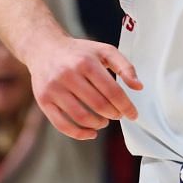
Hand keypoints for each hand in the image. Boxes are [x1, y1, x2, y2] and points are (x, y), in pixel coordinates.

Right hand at [26, 35, 143, 139]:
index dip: (126, 106)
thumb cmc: (80, 52)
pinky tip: (91, 133)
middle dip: (114, 114)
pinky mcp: (43, 100)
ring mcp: (53, 89)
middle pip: (98, 105)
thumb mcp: (105, 51)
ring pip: (81, 116)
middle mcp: (68, 75)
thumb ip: (125, 67)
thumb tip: (138, 87)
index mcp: (86, 63)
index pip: (112, 91)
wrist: (45, 48)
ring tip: (104, 121)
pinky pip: (61, 124)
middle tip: (118, 115)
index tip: (133, 114)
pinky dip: (79, 133)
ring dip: (98, 124)